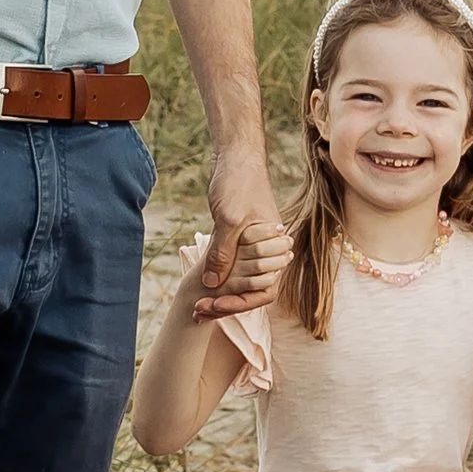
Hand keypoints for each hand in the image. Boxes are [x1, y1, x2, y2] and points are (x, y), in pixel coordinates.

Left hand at [200, 153, 289, 313]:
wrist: (237, 159)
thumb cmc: (239, 184)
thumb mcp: (229, 219)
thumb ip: (223, 252)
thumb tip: (213, 285)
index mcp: (274, 249)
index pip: (263, 290)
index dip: (239, 303)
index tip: (214, 306)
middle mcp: (268, 253)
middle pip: (252, 293)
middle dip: (227, 306)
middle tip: (199, 312)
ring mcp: (254, 249)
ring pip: (241, 285)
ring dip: (221, 297)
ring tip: (198, 307)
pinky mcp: (240, 244)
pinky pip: (233, 271)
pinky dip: (218, 282)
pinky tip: (202, 290)